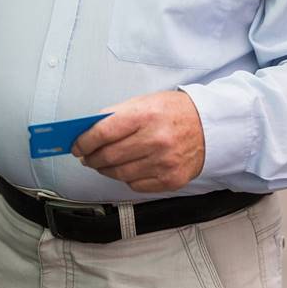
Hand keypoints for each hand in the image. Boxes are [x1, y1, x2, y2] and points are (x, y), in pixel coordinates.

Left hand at [72, 90, 205, 192]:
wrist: (210, 127)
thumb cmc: (173, 112)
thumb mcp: (144, 102)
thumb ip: (116, 116)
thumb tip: (88, 131)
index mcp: (145, 115)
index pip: (103, 132)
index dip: (84, 142)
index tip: (76, 146)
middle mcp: (155, 140)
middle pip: (109, 156)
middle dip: (91, 158)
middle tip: (86, 157)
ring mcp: (164, 163)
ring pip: (120, 174)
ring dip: (105, 170)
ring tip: (102, 163)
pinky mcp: (171, 180)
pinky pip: (136, 185)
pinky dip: (126, 178)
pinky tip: (126, 169)